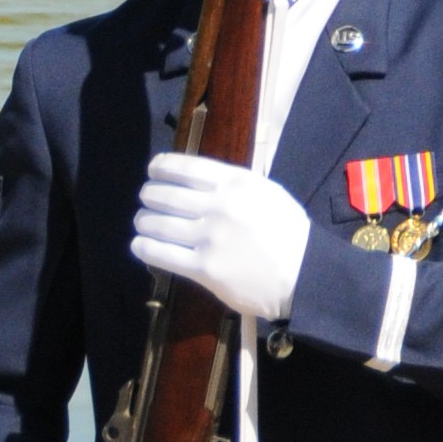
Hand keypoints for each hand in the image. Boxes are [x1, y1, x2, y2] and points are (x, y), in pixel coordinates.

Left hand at [133, 156, 310, 324]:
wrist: (303, 274)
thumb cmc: (289, 233)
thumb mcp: (268, 194)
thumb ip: (235, 186)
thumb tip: (200, 182)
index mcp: (237, 183)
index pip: (187, 168)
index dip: (162, 167)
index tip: (153, 170)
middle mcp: (220, 205)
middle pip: (166, 195)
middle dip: (149, 195)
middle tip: (146, 199)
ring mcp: (209, 237)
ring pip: (158, 223)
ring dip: (144, 221)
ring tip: (143, 222)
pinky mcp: (203, 267)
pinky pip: (161, 254)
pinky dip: (144, 247)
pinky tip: (139, 245)